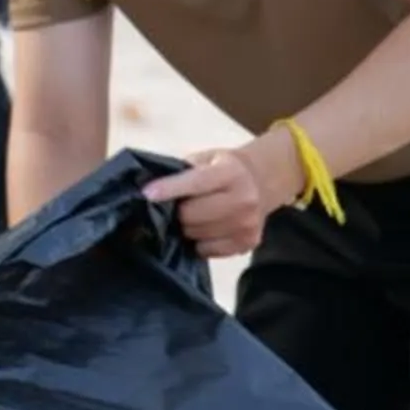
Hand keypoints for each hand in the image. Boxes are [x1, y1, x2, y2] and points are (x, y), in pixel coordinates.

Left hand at [142, 131, 299, 259]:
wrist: (262, 181)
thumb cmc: (224, 168)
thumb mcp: (206, 159)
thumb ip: (182, 172)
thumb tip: (150, 189)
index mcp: (231, 173)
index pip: (195, 183)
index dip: (169, 189)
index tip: (147, 194)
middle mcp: (244, 199)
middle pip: (192, 215)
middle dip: (177, 212)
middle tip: (176, 206)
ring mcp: (248, 225)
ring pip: (196, 235)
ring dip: (186, 228)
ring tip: (192, 217)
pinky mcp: (247, 244)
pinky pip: (207, 250)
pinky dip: (199, 242)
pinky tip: (205, 229)